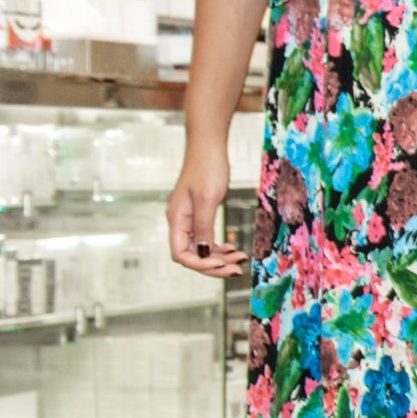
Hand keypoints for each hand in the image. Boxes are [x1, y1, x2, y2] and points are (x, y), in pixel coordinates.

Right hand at [166, 142, 245, 278]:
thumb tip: (202, 252)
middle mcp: (180, 222)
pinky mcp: (200, 215)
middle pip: (192, 255)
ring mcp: (189, 219)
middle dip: (213, 266)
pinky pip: (206, 239)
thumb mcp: (207, 198)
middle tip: (236, 271)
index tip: (221, 264)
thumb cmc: (207, 168)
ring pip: (201, 249)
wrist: (208, 147)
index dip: (199, 264)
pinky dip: (219, 247)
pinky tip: (233, 249)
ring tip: (240, 260)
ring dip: (219, 258)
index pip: (180, 254)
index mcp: (176, 219)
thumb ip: (203, 226)